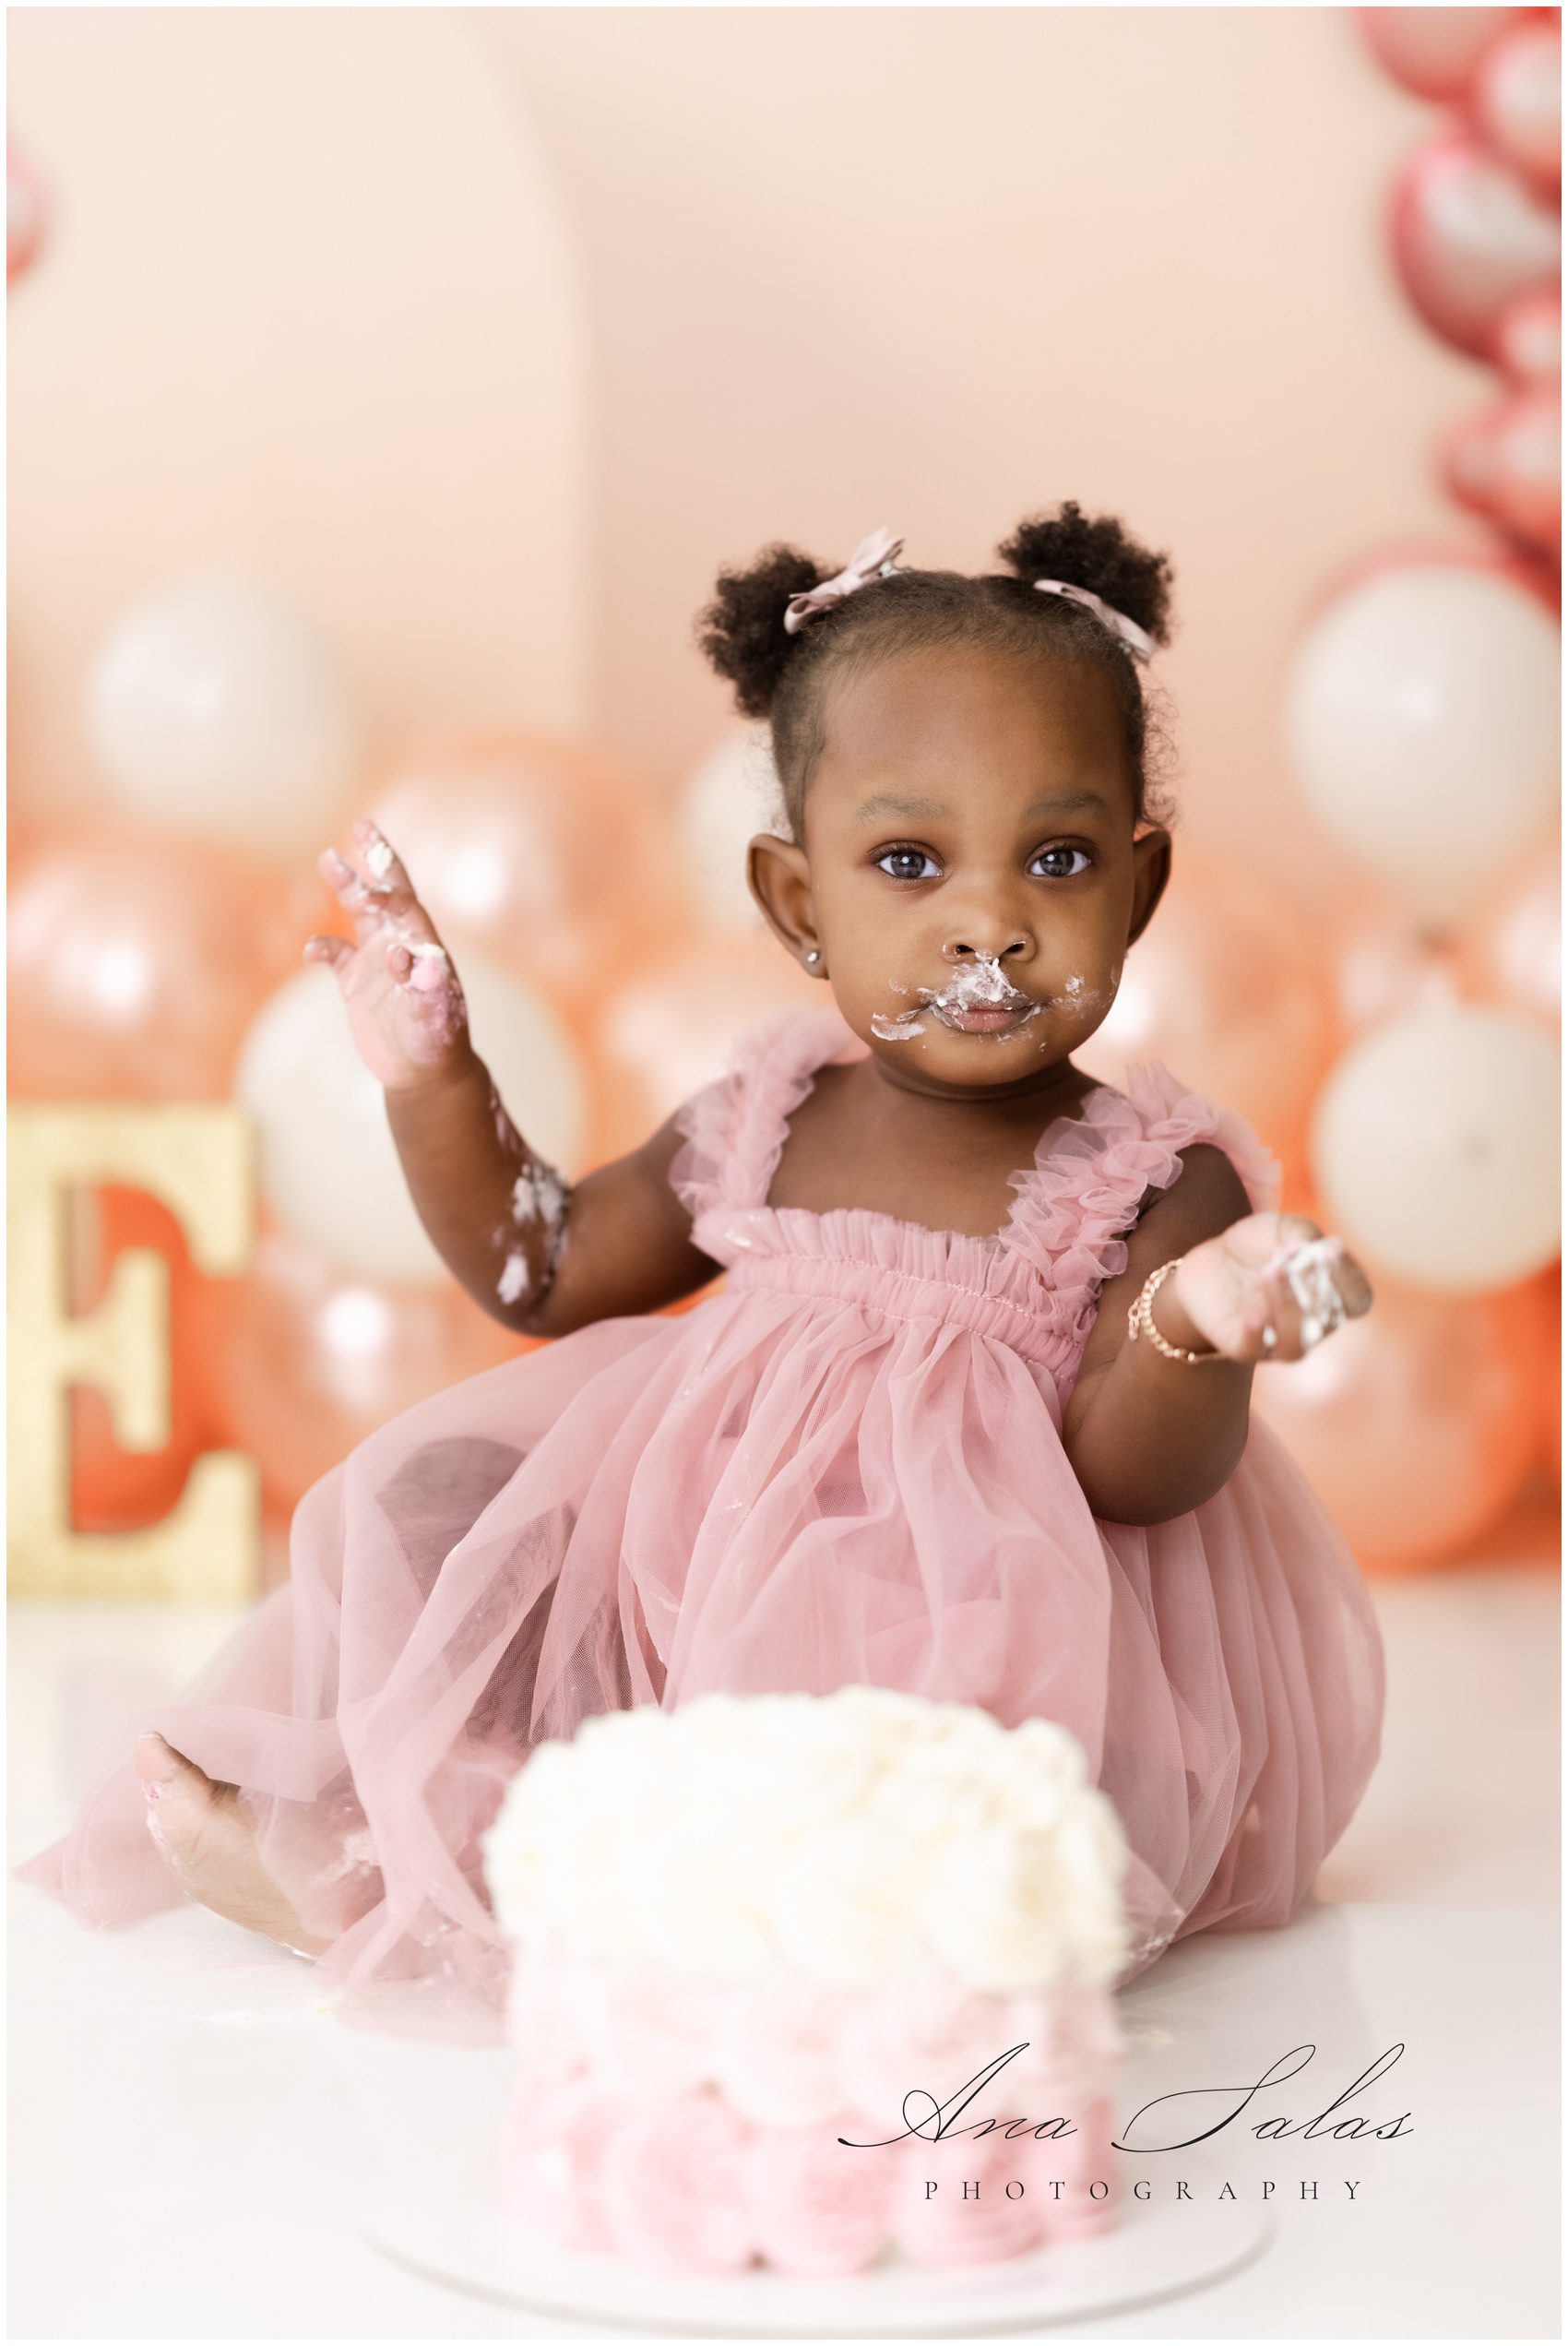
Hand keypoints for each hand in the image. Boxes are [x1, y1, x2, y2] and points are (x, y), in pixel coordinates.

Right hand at [303, 819, 471, 1091]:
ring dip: (345, 888)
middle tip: (361, 826)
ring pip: (360, 915)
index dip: (390, 891)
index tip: (371, 886)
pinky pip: (336, 955)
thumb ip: (420, 985)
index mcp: (425, 948)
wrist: (425, 1074)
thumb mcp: (432, 1016)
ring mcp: (379, 963)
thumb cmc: (437, 1045)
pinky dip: (322, 947)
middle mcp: (403, 947)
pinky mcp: (357, 984)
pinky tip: (311, 950)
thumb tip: (403, 955)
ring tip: (327, 859)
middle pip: (389, 894)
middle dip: (377, 861)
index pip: (408, 907)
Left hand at [1163, 1212, 1374, 1364]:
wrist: (1210, 1259)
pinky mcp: (1242, 1345)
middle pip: (1327, 1321)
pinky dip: (1256, 1332)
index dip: (1350, 1280)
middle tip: (1290, 1257)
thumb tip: (1323, 1250)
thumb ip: (1306, 1235)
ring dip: (1284, 1308)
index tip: (1330, 1251)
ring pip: (1294, 1342)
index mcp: (1330, 1295)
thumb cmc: (1258, 1245)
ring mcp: (1277, 1339)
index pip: (1357, 1300)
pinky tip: (1254, 1311)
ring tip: (1268, 1272)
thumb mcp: (1282, 1228)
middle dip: (1311, 1290)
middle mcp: (1310, 1325)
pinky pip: (1253, 1349)